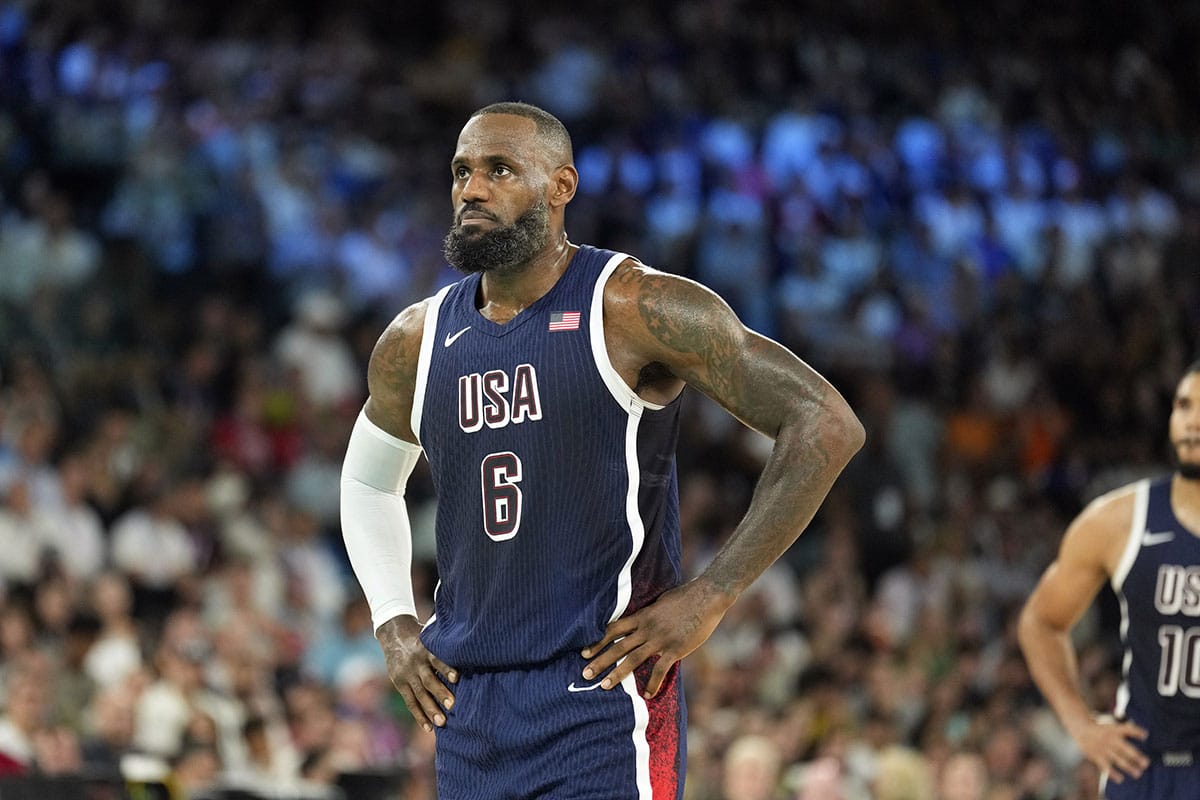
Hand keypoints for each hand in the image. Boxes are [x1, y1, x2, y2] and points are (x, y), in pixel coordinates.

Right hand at [376, 615, 457, 731]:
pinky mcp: (400, 684)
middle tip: (453, 705)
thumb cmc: (423, 638)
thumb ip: (446, 646)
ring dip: (430, 709)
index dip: (446, 668)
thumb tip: (473, 652)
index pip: (436, 659)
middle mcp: (416, 663)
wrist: (394, 635)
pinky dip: (419, 715)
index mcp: (426, 649)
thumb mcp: (432, 637)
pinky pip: (410, 702)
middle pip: (428, 680)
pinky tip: (428, 728)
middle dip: (440, 693)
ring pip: (419, 694)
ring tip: (442, 723)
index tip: (456, 677)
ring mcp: (407, 675)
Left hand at [580, 578, 732, 697]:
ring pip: (632, 659)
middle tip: (585, 673)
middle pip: (617, 646)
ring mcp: (660, 639)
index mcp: (643, 615)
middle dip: (600, 660)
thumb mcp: (661, 601)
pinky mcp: (675, 648)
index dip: (598, 641)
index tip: (584, 651)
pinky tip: (647, 695)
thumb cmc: (686, 596)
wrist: (707, 596)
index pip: (613, 629)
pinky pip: (660, 669)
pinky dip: (652, 683)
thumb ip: (650, 613)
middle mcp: (647, 628)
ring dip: (617, 674)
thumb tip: (643, 618)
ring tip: (604, 686)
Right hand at [1070, 714, 1148, 782]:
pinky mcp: (1097, 756)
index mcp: (1115, 730)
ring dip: (1128, 767)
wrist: (1082, 730)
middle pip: (1125, 748)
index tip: (1144, 735)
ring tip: (1137, 773)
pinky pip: (1106, 766)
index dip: (1136, 732)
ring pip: (1118, 759)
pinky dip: (1112, 773)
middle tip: (1145, 763)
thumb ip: (1127, 730)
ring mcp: (1104, 748)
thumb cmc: (1102, 730)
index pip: (1127, 729)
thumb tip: (1144, 734)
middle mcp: (1110, 739)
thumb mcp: (1113, 726)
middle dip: (1136, 756)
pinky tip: (1120, 779)